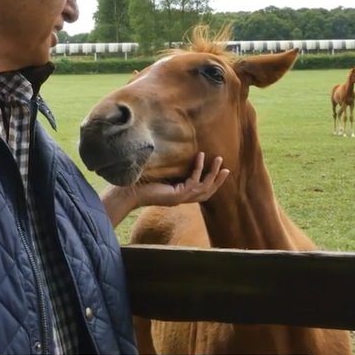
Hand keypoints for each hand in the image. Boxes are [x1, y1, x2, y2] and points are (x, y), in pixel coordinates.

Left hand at [100, 152, 230, 226]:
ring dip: (213, 174)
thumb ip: (170, 170)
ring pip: (204, 187)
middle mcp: (182, 200)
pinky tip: (200, 156)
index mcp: (178, 196)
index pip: (200, 192)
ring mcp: (180, 199)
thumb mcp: (160, 174)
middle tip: (227, 168)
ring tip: (218, 159)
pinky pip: (194, 181)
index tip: (220, 170)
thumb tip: (176, 154)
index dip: (212, 183)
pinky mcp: (177, 195)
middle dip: (218, 181)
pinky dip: (199, 168)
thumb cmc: (139, 182)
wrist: (128, 192)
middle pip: (207, 193)